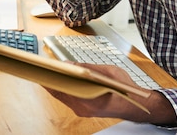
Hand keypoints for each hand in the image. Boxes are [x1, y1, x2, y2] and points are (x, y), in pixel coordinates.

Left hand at [44, 63, 175, 125]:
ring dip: (56, 84)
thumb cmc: (124, 88)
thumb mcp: (107, 72)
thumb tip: (68, 64)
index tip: (42, 70)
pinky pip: (68, 98)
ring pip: (63, 96)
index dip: (51, 79)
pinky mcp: (83, 110)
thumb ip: (87, 68)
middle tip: (41, 68)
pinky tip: (60, 79)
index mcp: (89, 100)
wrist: (135, 104)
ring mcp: (82, 111)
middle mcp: (83, 109)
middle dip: (51, 80)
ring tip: (49, 71)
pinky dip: (63, 88)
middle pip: (60, 93)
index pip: (63, 89)